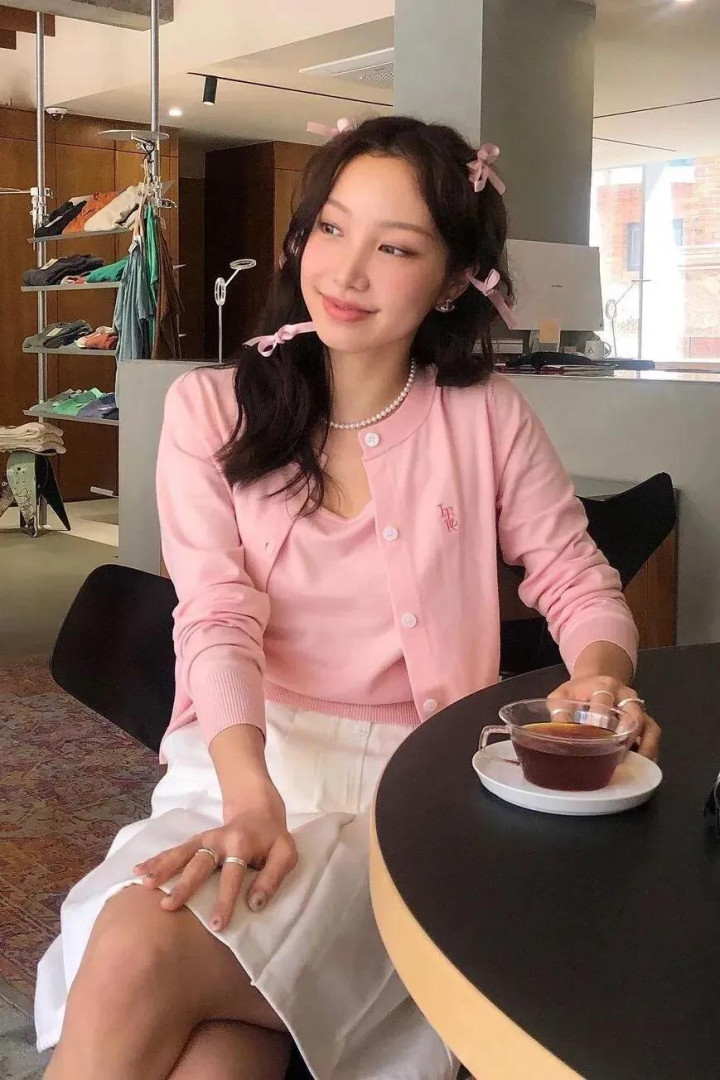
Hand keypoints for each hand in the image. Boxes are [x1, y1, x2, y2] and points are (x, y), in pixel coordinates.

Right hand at [133, 781, 296, 930]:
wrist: (257, 810)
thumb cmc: (273, 839)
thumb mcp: (286, 854)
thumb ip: (273, 877)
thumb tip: (254, 903)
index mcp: (242, 844)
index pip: (233, 874)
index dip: (225, 899)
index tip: (217, 925)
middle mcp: (219, 840)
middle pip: (200, 863)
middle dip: (184, 885)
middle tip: (168, 907)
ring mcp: (204, 839)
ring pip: (181, 853)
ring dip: (163, 868)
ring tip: (145, 884)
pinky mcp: (195, 841)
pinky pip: (174, 851)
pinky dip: (156, 860)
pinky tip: (138, 871)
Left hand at [548, 675, 660, 760]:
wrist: (597, 682)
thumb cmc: (578, 693)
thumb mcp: (562, 696)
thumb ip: (559, 712)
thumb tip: (559, 733)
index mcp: (604, 686)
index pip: (604, 701)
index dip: (600, 719)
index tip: (595, 737)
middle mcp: (626, 696)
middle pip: (633, 716)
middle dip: (626, 737)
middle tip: (615, 757)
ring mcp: (639, 709)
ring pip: (648, 728)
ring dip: (641, 748)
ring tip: (629, 766)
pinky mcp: (647, 721)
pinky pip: (653, 737)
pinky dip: (649, 752)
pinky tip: (639, 765)